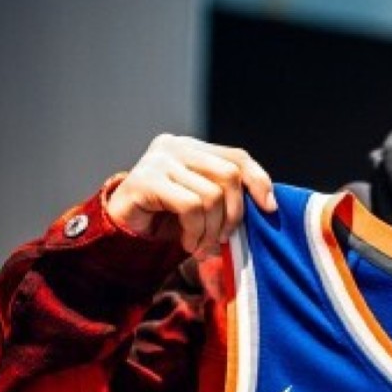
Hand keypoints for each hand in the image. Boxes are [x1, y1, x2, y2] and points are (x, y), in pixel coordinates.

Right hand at [107, 133, 276, 253]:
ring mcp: (158, 160)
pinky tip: (187, 242)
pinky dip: (195, 230)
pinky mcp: (145, 179)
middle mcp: (176, 146)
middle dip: (233, 214)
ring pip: (211, 195)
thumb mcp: (203, 203)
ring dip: (211, 230)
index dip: (259, 181)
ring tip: (201, 245)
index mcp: (193, 147)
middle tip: (222, 239)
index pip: (238, 157)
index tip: (269, 208)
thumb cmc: (167, 219)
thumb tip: (268, 204)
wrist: (121, 231)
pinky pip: (190, 206)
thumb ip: (227, 195)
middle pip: (229, 175)